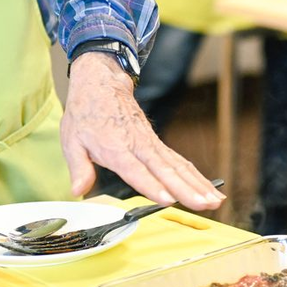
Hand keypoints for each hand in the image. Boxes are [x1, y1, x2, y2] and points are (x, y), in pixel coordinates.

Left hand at [62, 52, 224, 209]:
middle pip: (166, 170)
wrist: (102, 82)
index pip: (137, 170)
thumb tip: (78, 190)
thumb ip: (79, 167)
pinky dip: (196, 176)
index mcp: (116, 147)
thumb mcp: (71, 138)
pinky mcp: (157, 144)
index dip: (152, 185)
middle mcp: (138, 146)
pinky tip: (209, 188)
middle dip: (186, 189)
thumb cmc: (87, 111)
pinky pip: (180, 162)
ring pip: (179, 166)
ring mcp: (151, 144)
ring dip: (198, 184)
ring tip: (215, 200)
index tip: (168, 199)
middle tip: (204, 204)